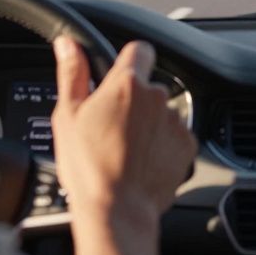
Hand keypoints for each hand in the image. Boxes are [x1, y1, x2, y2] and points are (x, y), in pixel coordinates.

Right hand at [50, 37, 196, 234]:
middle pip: (148, 88)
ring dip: (149, 125)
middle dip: (134, 103)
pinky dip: (162, 146)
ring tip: (126, 150)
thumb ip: (72, 74)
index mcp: (127, 85)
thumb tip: (68, 44)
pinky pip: (174, 137)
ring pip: (162, 114)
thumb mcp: (67, 116)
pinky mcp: (187, 146)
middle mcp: (157, 98)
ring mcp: (175, 122)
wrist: (117, 210)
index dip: (129, 61)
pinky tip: (142, 162)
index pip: (139, 50)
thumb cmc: (88, 167)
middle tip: (112, 127)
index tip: (119, 76)